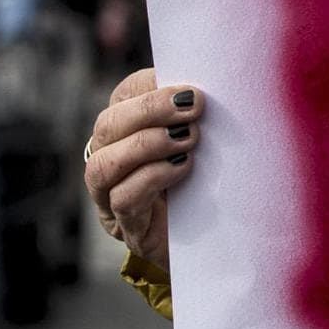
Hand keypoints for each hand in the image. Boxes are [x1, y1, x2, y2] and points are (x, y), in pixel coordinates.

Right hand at [86, 67, 198, 269]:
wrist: (225, 245)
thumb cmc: (215, 183)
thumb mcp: (206, 141)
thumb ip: (196, 113)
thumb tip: (205, 83)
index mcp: (128, 131)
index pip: (122, 96)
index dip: (149, 87)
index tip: (188, 86)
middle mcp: (110, 161)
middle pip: (108, 126)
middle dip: (149, 110)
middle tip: (193, 106)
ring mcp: (111, 199)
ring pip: (104, 164)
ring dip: (146, 144)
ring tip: (188, 138)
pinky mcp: (129, 230)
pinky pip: (123, 199)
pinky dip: (151, 177)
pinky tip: (182, 167)